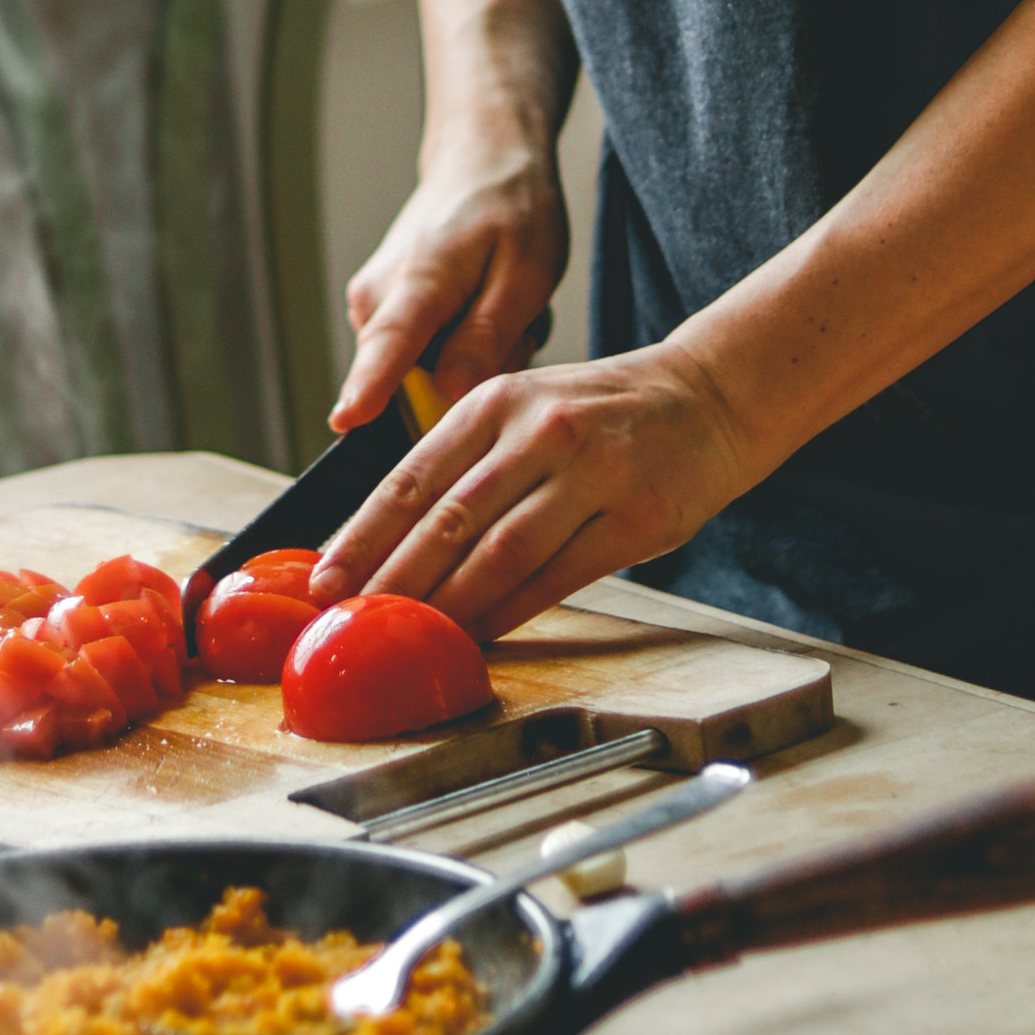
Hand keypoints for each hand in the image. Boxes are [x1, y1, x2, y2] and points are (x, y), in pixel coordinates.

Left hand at [309, 343, 756, 639]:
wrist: (709, 395)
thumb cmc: (599, 415)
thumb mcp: (524, 409)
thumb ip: (463, 463)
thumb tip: (386, 541)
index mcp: (496, 403)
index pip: (410, 479)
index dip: (362, 536)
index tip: (325, 580)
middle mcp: (539, 433)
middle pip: (448, 521)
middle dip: (392, 581)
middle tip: (353, 622)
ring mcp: (591, 474)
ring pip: (499, 554)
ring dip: (448, 606)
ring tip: (409, 639)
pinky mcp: (633, 519)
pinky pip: (556, 578)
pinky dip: (509, 613)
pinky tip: (478, 637)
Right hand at [331, 133, 567, 433]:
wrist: (480, 162)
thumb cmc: (510, 208)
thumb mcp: (528, 271)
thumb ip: (487, 337)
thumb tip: (449, 392)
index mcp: (418, 280)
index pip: (387, 346)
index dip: (369, 390)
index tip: (345, 422)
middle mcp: (377, 298)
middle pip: (415, 383)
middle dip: (472, 374)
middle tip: (515, 323)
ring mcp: (370, 308)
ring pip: (423, 375)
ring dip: (470, 357)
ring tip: (498, 307)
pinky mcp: (378, 316)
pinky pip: (420, 359)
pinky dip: (459, 345)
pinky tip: (479, 309)